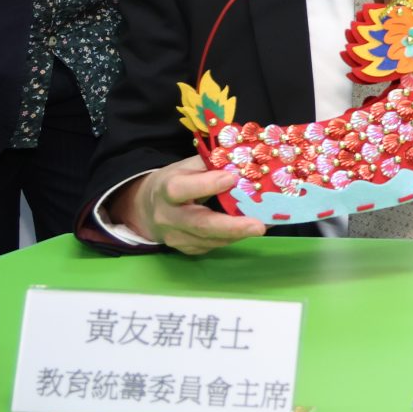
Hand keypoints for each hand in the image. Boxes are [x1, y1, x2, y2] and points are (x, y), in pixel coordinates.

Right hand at [114, 157, 268, 256]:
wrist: (147, 210)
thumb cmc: (173, 182)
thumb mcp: (185, 167)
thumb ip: (209, 164)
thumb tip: (242, 162)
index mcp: (165, 190)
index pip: (181, 189)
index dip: (206, 185)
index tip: (232, 178)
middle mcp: (168, 217)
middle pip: (200, 225)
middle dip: (232, 226)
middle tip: (259, 225)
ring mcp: (176, 237)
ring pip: (211, 239)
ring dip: (240, 233)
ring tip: (266, 224)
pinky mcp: (187, 249)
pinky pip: (214, 245)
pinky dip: (234, 237)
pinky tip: (250, 229)